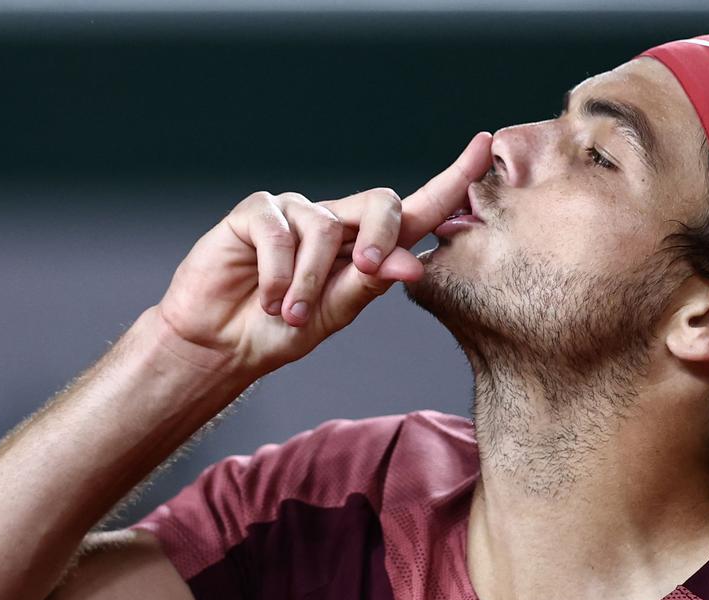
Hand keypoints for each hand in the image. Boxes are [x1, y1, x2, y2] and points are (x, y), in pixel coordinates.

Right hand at [154, 131, 492, 378]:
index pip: (416, 210)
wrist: (223, 345)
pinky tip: (268, 297)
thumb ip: (371, 284)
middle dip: (382, 239)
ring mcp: (295, 212)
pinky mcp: (256, 213)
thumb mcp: (335, 313)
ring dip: (310, 281)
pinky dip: (278, 273)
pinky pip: (279, 231)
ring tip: (291, 313)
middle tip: (366, 271)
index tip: (485, 147)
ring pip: (325, 228)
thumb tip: (415, 264)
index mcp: (365, 245)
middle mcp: (335, 221)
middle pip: (381, 203)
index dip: (451, 180)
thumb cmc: (281, 330)